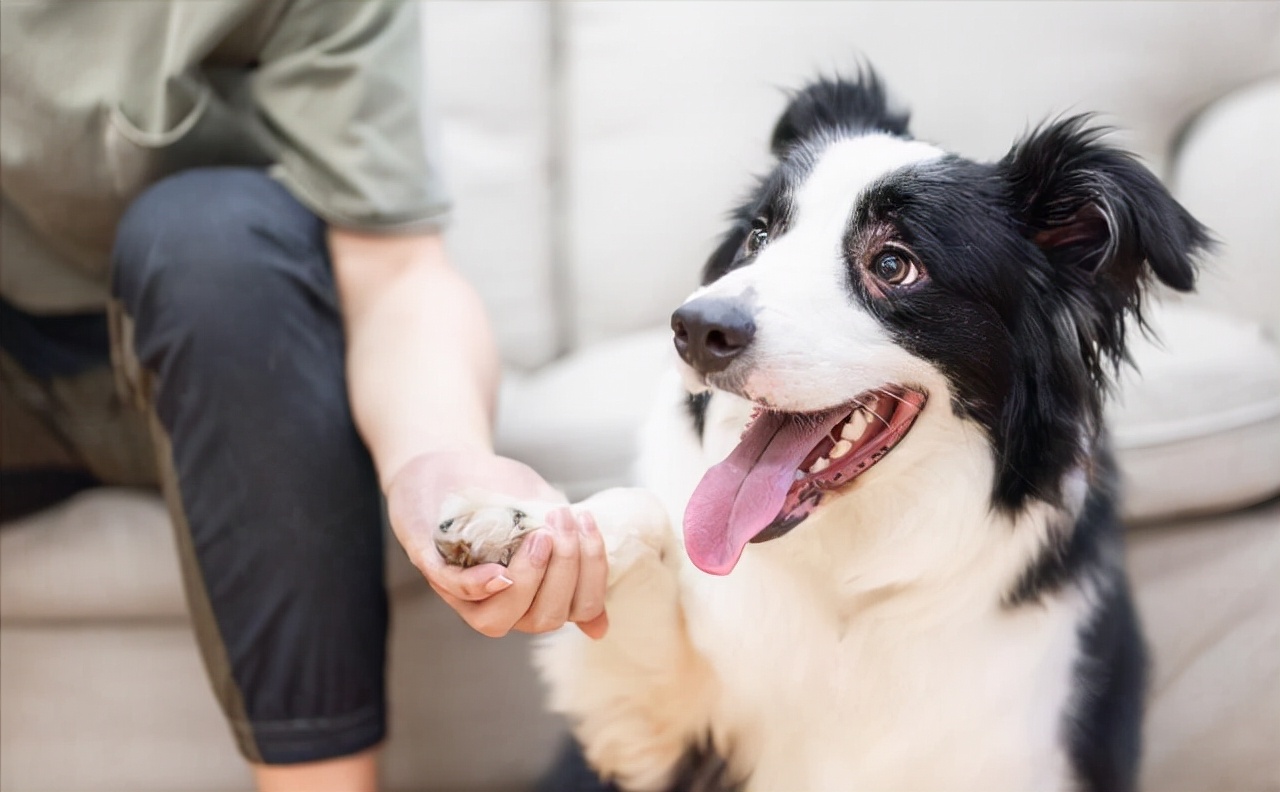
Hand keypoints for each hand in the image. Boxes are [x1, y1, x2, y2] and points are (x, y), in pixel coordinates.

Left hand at [385, 450, 609, 638]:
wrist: (451, 457)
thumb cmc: (501, 489)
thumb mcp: (545, 517)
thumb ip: (570, 553)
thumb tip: (599, 626)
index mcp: (534, 594)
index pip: (575, 610)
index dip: (592, 578)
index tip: (588, 528)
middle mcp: (500, 601)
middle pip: (543, 619)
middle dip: (565, 570)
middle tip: (563, 520)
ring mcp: (462, 590)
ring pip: (495, 620)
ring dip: (528, 580)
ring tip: (539, 536)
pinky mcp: (430, 565)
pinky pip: (454, 592)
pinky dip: (479, 587)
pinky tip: (500, 573)